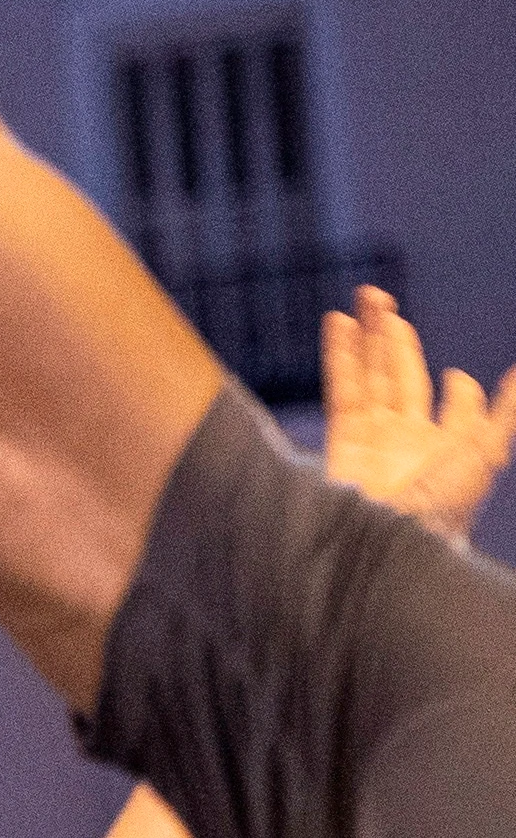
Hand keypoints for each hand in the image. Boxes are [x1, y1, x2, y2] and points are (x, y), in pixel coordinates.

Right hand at [319, 283, 515, 545]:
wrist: (386, 540)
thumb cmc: (443, 504)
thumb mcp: (485, 453)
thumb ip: (504, 414)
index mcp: (449, 446)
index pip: (451, 404)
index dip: (459, 390)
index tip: (458, 382)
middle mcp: (409, 438)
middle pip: (401, 376)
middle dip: (396, 339)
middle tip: (383, 300)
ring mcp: (374, 436)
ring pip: (371, 374)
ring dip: (369, 335)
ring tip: (367, 297)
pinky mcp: (344, 437)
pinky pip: (342, 387)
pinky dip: (341, 354)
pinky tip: (339, 323)